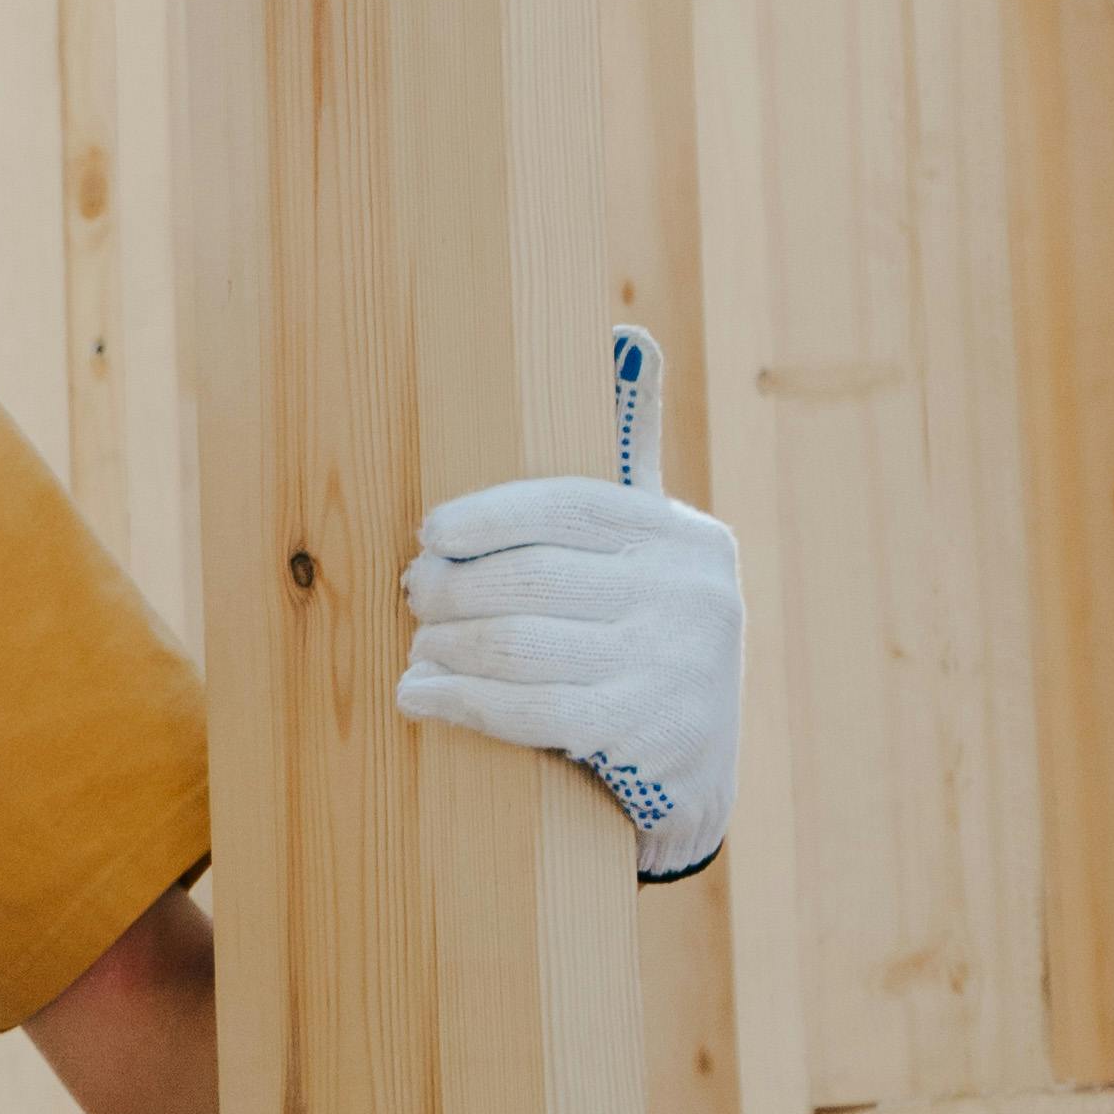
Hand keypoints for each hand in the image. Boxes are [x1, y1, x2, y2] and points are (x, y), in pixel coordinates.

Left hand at [393, 326, 740, 883]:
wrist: (699, 775)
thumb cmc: (651, 639)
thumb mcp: (656, 555)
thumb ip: (632, 463)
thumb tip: (624, 337)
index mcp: (683, 538)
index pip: (566, 507)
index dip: (486, 515)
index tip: (430, 532)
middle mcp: (689, 597)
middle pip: (531, 579)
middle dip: (452, 589)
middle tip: (414, 596)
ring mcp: (671, 670)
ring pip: (518, 646)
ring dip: (445, 647)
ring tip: (415, 648)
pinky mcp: (645, 736)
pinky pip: (528, 711)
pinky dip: (459, 703)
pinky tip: (418, 697)